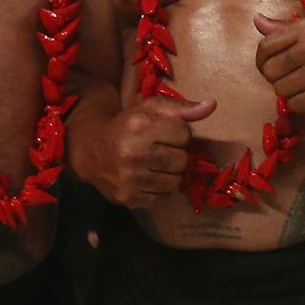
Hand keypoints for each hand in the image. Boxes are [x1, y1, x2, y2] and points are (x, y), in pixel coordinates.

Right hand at [72, 95, 215, 207]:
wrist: (92, 149)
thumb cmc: (127, 125)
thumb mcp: (151, 108)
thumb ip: (182, 108)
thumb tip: (212, 105)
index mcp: (141, 126)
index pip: (184, 135)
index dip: (178, 133)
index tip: (165, 133)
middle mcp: (133, 153)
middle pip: (182, 160)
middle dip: (177, 154)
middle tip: (162, 150)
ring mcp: (130, 179)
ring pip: (175, 182)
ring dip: (171, 174)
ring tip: (157, 164)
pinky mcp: (128, 198)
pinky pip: (162, 198)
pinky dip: (160, 189)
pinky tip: (148, 178)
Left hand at [253, 14, 304, 111]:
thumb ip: (284, 28)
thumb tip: (256, 20)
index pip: (266, 46)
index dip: (262, 59)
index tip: (269, 64)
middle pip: (270, 70)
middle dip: (274, 76)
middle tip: (288, 76)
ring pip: (280, 89)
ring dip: (288, 90)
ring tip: (302, 84)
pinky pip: (294, 104)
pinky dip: (299, 102)